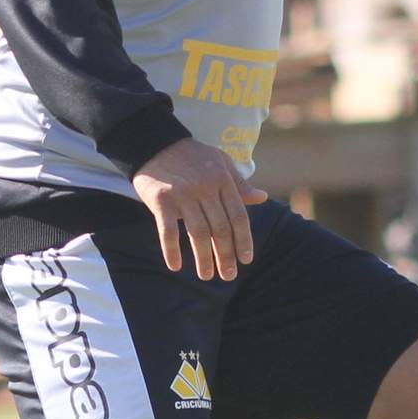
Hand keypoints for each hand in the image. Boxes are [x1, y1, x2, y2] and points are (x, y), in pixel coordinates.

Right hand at [131, 137, 266, 281]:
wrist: (154, 142)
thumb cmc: (192, 156)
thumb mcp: (220, 163)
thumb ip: (239, 184)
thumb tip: (262, 198)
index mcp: (223, 180)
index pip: (238, 216)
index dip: (244, 240)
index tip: (246, 260)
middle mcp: (205, 188)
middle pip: (220, 228)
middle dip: (226, 255)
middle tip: (228, 276)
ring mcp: (183, 194)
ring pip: (198, 233)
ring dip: (204, 258)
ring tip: (206, 275)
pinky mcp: (161, 200)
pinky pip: (168, 231)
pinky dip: (172, 250)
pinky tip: (176, 266)